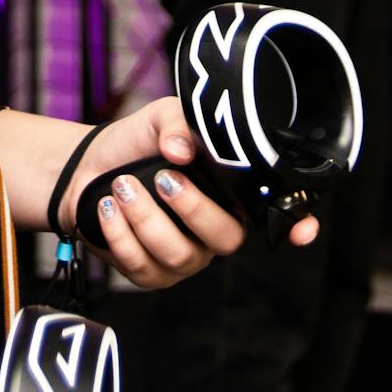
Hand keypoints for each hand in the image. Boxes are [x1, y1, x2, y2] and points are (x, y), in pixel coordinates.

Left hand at [59, 98, 317, 286]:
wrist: (89, 165)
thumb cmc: (137, 143)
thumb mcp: (161, 118)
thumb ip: (177, 123)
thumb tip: (181, 149)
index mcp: (231, 194)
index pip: (276, 214)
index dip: (296, 225)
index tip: (302, 230)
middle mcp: (215, 230)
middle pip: (227, 239)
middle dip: (193, 208)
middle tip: (163, 178)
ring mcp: (185, 257)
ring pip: (178, 254)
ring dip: (145, 217)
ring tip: (121, 187)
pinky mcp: (149, 274)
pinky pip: (141, 265)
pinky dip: (119, 232)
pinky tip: (108, 207)